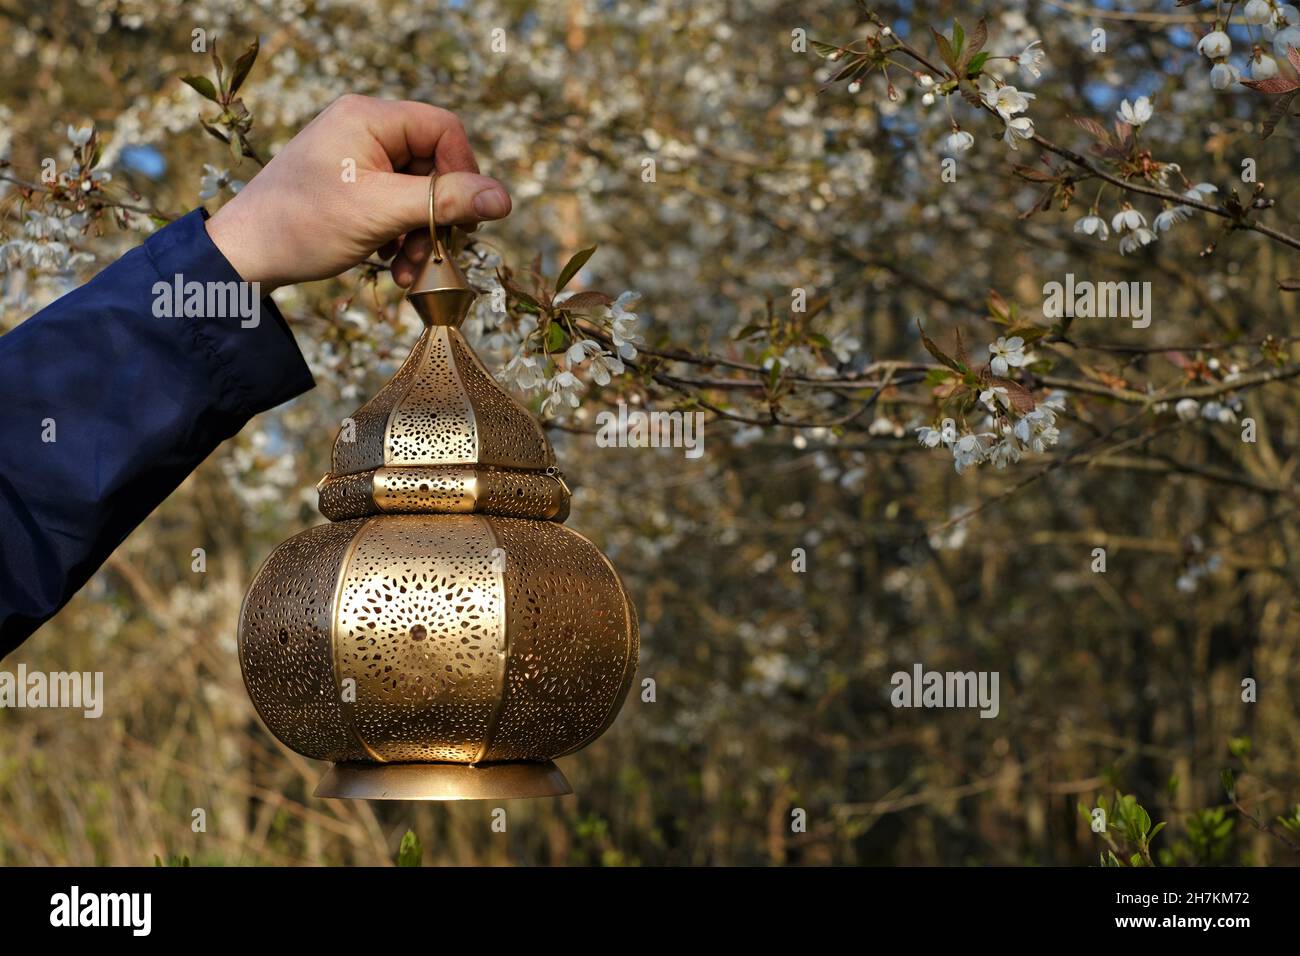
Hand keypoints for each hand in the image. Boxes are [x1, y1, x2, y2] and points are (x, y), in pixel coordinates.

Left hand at [205, 94, 510, 292]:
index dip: (464, 172)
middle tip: (436, 252)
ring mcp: (358, 157)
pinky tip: (390, 263)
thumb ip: (445, 202)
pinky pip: (397, 204)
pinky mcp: (352, 185)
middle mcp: (365, 129)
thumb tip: (503, 198)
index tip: (464, 216)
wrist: (244, 256)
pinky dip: (401, 236)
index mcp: (369, 118)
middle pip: (434, 163)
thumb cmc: (303, 225)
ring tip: (408, 270)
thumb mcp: (382, 213)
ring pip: (418, 191)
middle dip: (438, 214)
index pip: (443, 129)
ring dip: (421, 234)